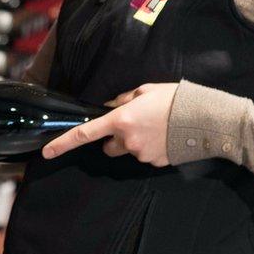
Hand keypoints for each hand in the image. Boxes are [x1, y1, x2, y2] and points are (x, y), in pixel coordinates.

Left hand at [41, 83, 177, 166]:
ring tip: (155, 127)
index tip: (47, 152)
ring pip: (128, 151)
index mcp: (120, 120)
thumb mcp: (145, 90)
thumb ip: (122, 100)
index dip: (62, 143)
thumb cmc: (175, 99)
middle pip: (107, 147)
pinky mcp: (156, 163)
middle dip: (113, 139)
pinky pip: (145, 157)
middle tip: (132, 125)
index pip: (84, 134)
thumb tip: (110, 107)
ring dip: (134, 142)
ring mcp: (142, 154)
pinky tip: (165, 136)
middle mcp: (127, 140)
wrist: (207, 119)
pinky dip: (151, 148)